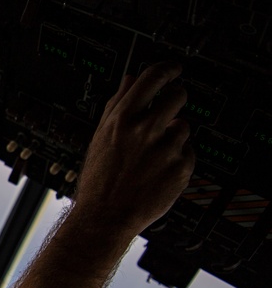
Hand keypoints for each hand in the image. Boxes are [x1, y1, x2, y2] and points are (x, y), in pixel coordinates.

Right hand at [73, 61, 195, 235]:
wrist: (105, 217)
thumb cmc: (99, 180)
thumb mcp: (100, 138)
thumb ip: (116, 105)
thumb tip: (129, 80)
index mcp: (122, 119)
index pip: (152, 78)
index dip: (167, 69)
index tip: (173, 70)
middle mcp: (146, 130)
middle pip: (178, 95)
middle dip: (176, 99)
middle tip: (168, 110)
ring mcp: (166, 148)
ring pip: (183, 127)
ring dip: (173, 136)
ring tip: (152, 155)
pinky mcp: (181, 167)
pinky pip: (188, 152)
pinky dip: (177, 159)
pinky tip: (158, 171)